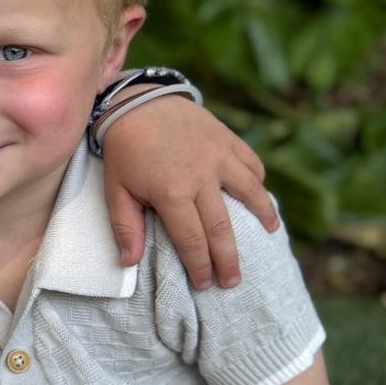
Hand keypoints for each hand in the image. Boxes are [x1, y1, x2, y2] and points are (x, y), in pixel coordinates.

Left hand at [101, 97, 276, 287]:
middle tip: (233, 280)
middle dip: (229, 258)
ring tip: (270, 236)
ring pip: (249, 192)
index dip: (200, 265)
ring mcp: (219, 155)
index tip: (204, 284)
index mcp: (172, 192)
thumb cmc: (125, 150)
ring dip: (262, 216)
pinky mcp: (228, 139)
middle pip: (222, 227)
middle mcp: (201, 176)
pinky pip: (251, 163)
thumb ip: (125, 227)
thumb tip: (129, 263)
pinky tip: (261, 196)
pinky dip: (258, 181)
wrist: (138, 101)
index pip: (192, 239)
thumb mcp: (115, 189)